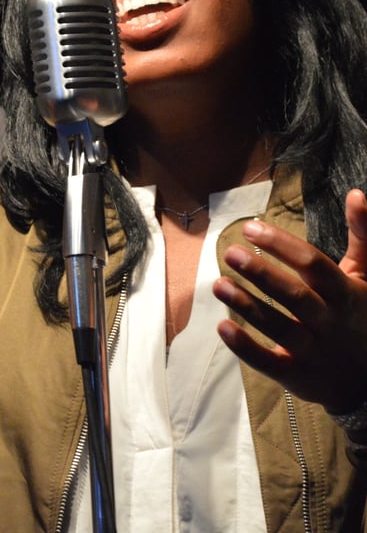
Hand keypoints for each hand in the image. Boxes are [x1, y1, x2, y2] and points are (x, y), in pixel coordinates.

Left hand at [212, 189, 366, 412]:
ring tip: (218, 284)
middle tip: (231, 253)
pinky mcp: (300, 377)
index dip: (282, 245)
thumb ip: (362, 235)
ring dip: (247, 306)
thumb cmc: (363, 316)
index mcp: (347, 294)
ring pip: (280, 328)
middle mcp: (331, 323)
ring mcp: (316, 352)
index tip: (251, 228)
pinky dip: (246, 348)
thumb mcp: (366, 277)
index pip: (313, 264)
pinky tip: (223, 327)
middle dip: (261, 273)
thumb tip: (355, 193)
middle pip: (295, 295)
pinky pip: (271, 364)